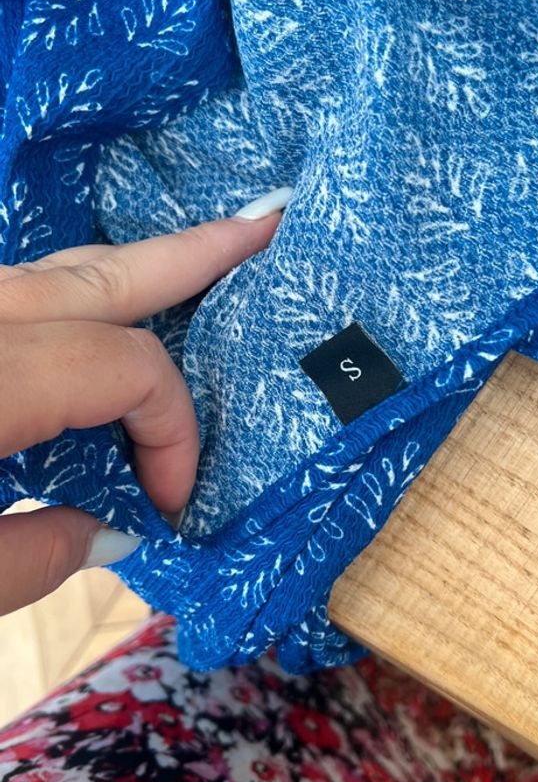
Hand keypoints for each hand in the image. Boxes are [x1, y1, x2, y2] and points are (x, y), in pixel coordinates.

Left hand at [0, 187, 290, 614]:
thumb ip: (34, 556)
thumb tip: (111, 532)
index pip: (126, 370)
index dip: (171, 433)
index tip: (169, 506)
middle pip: (103, 278)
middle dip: (196, 255)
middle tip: (268, 225)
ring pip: (56, 270)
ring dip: (138, 267)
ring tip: (205, 257)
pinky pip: (22, 292)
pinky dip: (78, 293)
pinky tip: (105, 308)